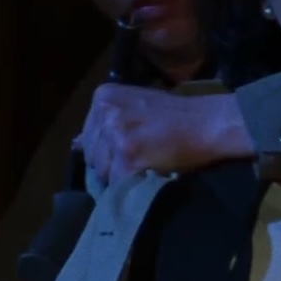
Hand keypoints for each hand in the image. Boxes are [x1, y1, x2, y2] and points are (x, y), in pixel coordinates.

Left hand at [77, 83, 255, 185]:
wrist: (205, 123)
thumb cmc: (175, 115)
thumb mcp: (133, 106)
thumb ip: (105, 122)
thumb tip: (75, 144)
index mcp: (104, 96)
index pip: (87, 135)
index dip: (106, 148)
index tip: (129, 146)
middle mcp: (105, 111)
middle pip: (91, 153)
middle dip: (111, 162)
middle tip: (139, 156)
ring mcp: (115, 133)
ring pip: (102, 170)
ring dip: (121, 174)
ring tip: (145, 163)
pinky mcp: (128, 155)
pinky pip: (118, 182)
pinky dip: (131, 184)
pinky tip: (148, 172)